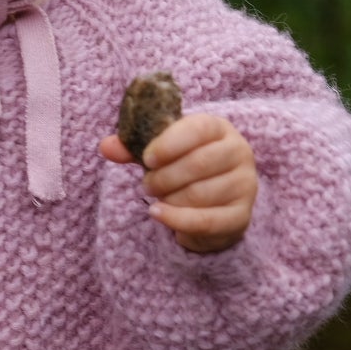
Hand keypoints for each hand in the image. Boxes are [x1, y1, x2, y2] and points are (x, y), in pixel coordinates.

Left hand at [100, 113, 257, 253]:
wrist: (214, 206)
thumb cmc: (187, 171)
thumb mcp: (162, 154)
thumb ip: (135, 149)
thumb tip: (106, 146)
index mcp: (220, 129)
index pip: (199, 129)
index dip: (170, 143)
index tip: (147, 158)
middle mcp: (240, 153)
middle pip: (199, 163)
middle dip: (164, 177)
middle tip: (147, 185)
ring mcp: (245, 185)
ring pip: (199, 194)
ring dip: (169, 198)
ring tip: (158, 198)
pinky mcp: (241, 216)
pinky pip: (204, 220)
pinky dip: (176, 219)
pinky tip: (158, 214)